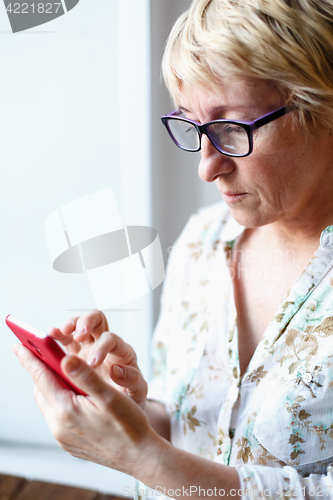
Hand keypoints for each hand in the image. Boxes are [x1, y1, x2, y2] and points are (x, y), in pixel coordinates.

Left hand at [12, 344, 161, 475]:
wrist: (138, 456)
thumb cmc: (128, 425)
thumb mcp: (109, 396)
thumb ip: (85, 376)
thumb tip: (65, 358)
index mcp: (66, 411)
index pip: (41, 378)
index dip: (30, 359)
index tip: (19, 345)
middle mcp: (59, 426)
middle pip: (41, 390)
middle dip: (39, 371)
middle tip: (39, 354)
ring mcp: (62, 436)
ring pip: (47, 403)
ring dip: (49, 386)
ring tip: (56, 371)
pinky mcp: (68, 441)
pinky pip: (55, 416)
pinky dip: (58, 400)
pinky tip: (71, 394)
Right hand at [49, 310, 147, 407]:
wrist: (122, 405)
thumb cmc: (130, 396)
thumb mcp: (136, 391)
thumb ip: (131, 380)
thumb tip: (116, 370)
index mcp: (122, 352)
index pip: (112, 340)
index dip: (102, 347)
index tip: (92, 363)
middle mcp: (106, 344)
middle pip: (98, 320)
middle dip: (87, 323)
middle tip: (78, 335)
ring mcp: (90, 346)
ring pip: (81, 323)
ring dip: (71, 324)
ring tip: (61, 331)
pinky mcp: (76, 353)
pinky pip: (67, 337)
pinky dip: (59, 333)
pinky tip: (51, 334)